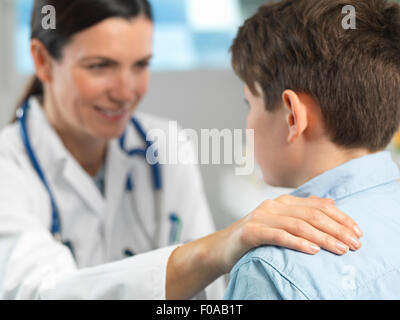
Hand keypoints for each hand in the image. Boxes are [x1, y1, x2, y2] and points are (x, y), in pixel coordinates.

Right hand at [215, 194, 362, 273]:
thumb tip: (330, 202)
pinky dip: (297, 242)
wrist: (224, 247)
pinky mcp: (251, 232)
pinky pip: (278, 235)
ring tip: (340, 249)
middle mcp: (274, 205)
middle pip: (312, 214)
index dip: (341, 217)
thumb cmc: (257, 236)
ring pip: (298, 225)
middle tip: (354, 244)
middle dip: (337, 229)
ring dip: (323, 237)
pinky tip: (313, 251)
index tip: (358, 232)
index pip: (318, 205)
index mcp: (284, 202)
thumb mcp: (281, 222)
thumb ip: (303, 211)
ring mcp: (261, 217)